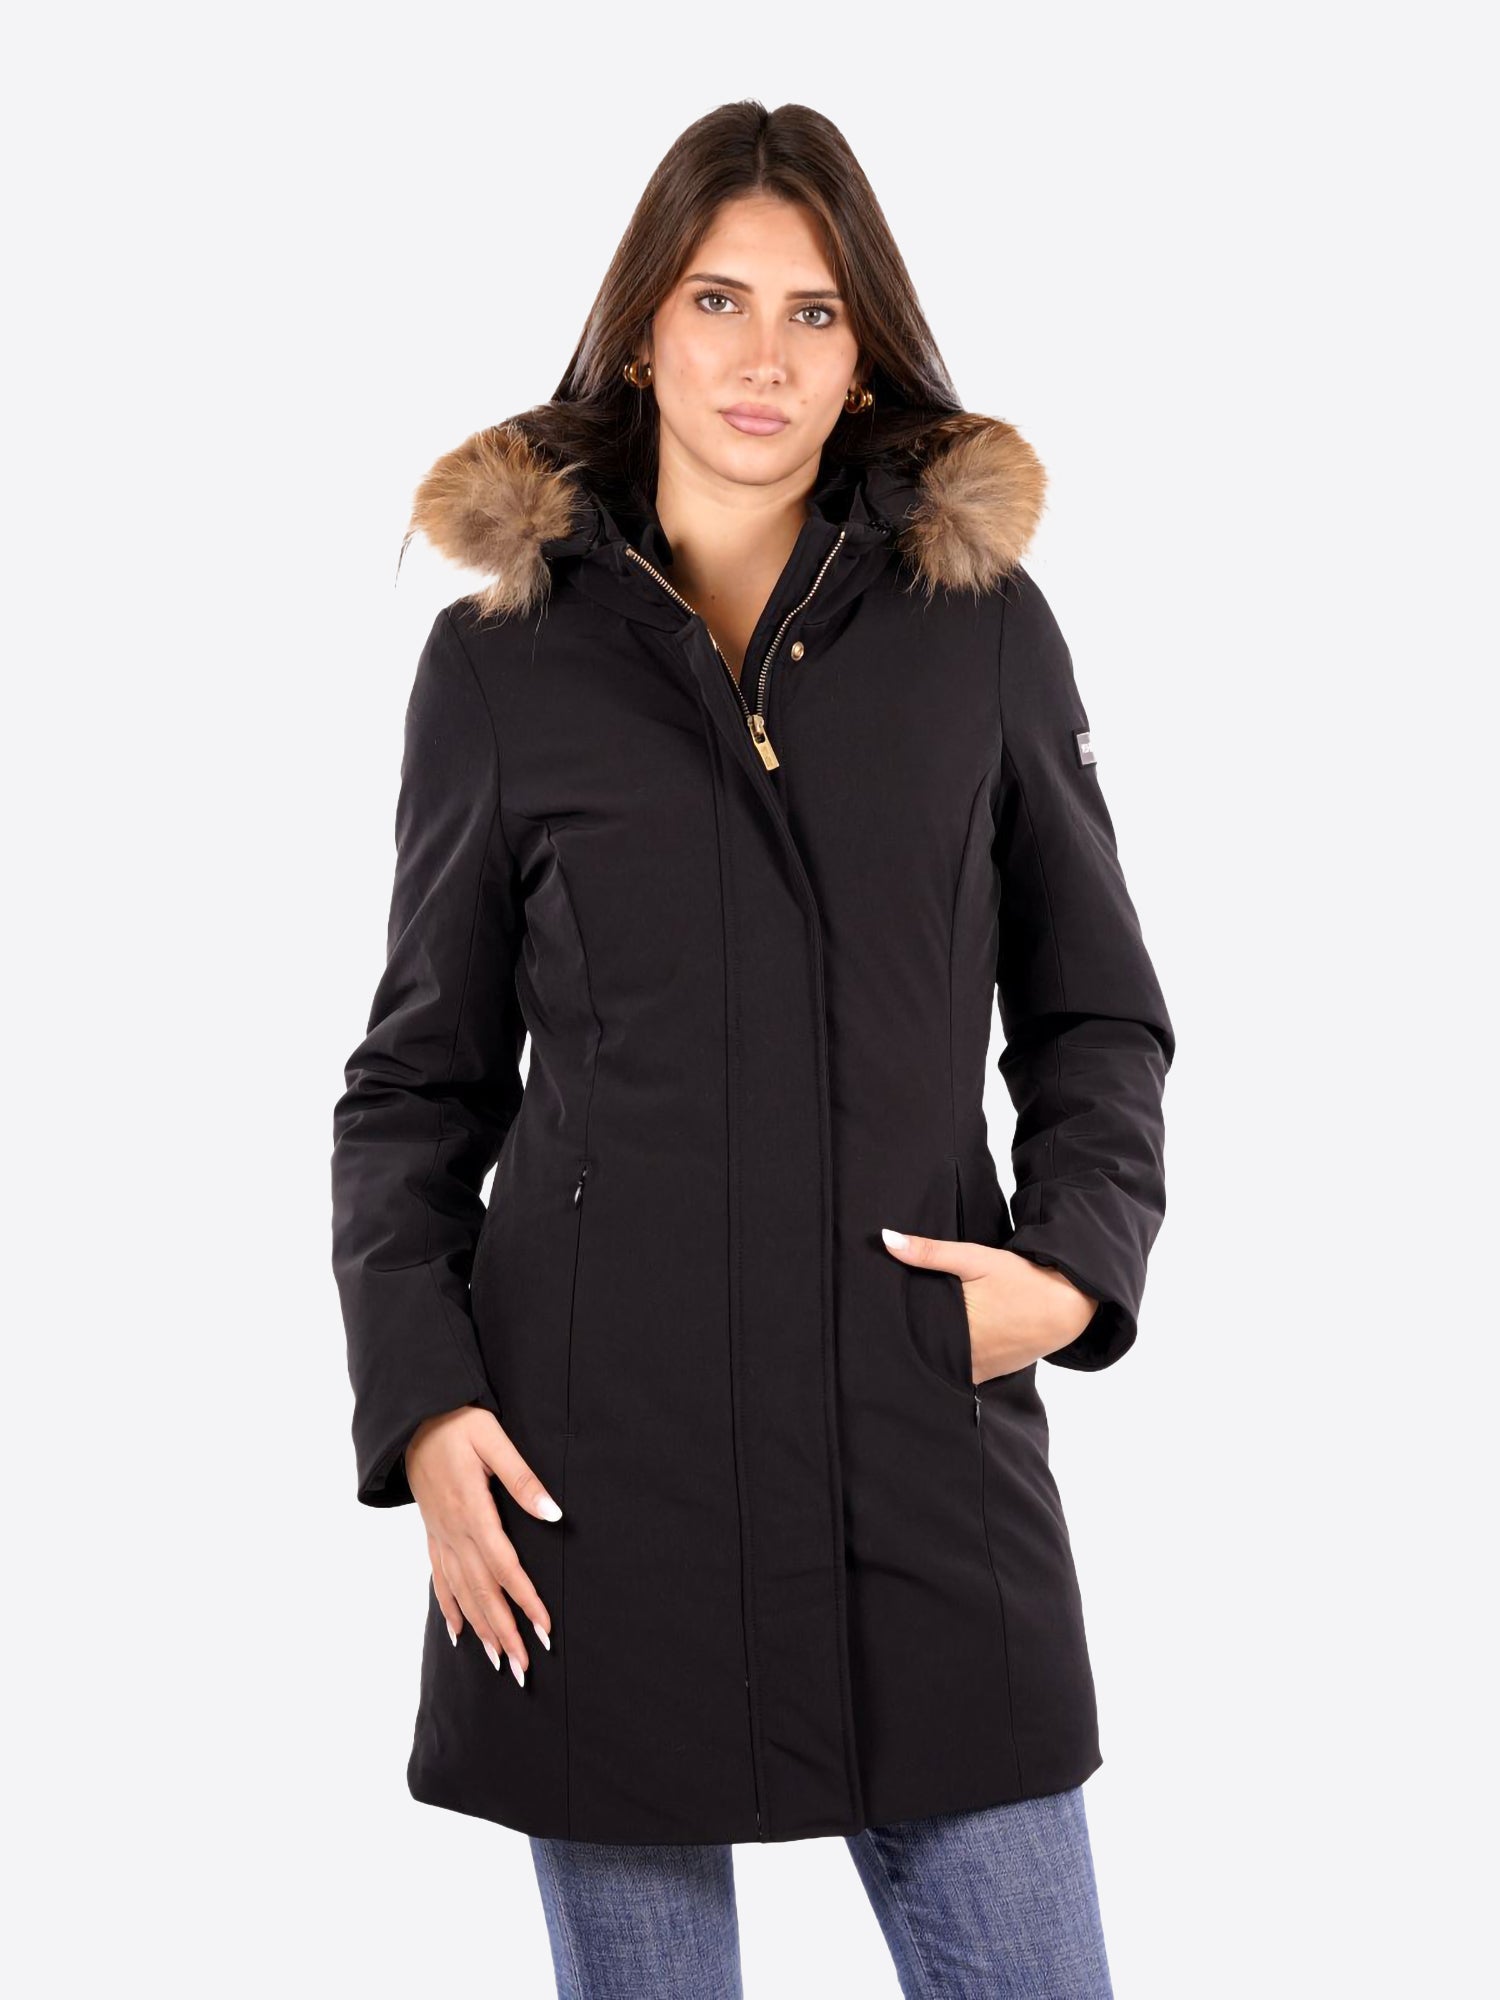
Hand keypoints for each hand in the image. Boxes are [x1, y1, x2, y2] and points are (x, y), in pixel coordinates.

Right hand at [404, 1406, 561, 1684]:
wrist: (413, 1417)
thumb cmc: (458, 1424)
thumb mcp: (494, 1441)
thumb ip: (523, 1480)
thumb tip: (554, 1514)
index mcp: (473, 1512)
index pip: (504, 1567)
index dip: (526, 1600)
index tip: (545, 1629)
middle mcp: (454, 1532)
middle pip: (483, 1592)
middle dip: (505, 1632)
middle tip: (524, 1669)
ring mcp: (440, 1536)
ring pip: (461, 1592)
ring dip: (481, 1629)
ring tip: (499, 1661)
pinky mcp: (432, 1533)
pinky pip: (439, 1579)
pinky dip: (449, 1608)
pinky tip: (457, 1633)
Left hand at [880, 1228, 1097, 1380]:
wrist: (1067, 1303)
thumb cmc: (1021, 1278)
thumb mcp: (975, 1259)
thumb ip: (930, 1252)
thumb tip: (886, 1238)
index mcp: (955, 1334)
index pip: (908, 1337)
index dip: (892, 1329)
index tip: (877, 1320)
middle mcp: (966, 1359)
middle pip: (924, 1353)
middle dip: (909, 1341)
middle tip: (888, 1328)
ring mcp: (979, 1370)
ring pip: (941, 1366)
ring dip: (930, 1354)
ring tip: (911, 1338)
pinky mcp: (991, 1374)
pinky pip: (961, 1373)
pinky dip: (951, 1362)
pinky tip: (943, 1347)